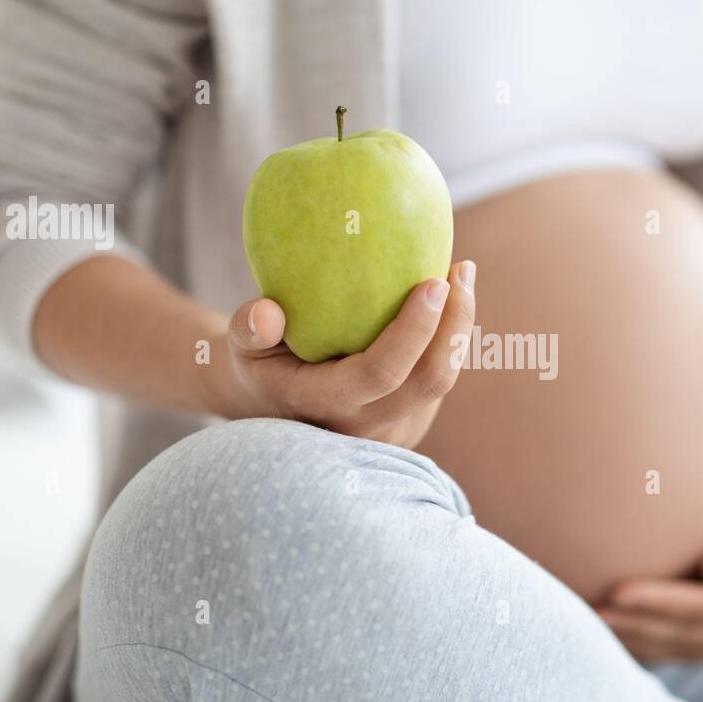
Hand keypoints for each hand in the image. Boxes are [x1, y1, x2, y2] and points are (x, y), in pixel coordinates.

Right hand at [203, 260, 475, 447]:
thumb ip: (248, 329)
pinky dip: (448, 339)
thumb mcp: (241, 346)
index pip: (381, 373)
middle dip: (457, 323)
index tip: (434, 282)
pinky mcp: (410, 424)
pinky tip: (448, 299)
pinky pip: (438, 380)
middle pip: (430, 381)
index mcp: (326, 407)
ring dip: (458, 328)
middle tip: (462, 269)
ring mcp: (393, 432)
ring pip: (441, 381)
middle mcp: (365, 428)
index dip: (414, 331)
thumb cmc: (259, 361)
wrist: (272, 405)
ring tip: (459, 274)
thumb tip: (265, 313)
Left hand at [598, 498, 702, 661]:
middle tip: (584, 610)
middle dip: (633, 627)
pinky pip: (678, 650)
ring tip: (584, 621)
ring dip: (632, 640)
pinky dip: (644, 645)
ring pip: (677, 650)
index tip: (618, 591)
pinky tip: (608, 634)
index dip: (662, 603)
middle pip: (684, 637)